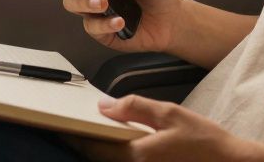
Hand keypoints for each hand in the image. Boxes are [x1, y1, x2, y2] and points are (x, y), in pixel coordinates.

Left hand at [59, 95, 251, 161]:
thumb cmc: (205, 142)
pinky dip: (114, 154)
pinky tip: (117, 142)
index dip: (73, 134)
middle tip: (71, 125)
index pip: (92, 145)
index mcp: (136, 154)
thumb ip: (136, 107)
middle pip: (97, 157)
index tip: (58, 123)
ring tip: (91, 131)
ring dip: (98, 149)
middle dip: (83, 141)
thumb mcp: (170, 114)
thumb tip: (106, 106)